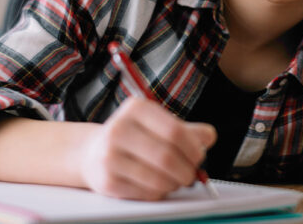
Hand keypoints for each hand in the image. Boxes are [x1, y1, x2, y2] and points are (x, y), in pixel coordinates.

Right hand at [78, 98, 215, 200]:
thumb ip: (187, 130)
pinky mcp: (107, 181)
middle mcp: (119, 128)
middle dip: (187, 170)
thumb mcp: (159, 125)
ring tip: (175, 180)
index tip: (199, 157)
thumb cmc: (135, 138)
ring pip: (158, 178)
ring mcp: (109, 156)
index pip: (175, 131)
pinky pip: (146, 193)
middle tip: (191, 175)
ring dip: (174, 184)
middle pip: (167, 156)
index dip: (194, 148)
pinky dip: (159, 193)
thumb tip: (209, 137)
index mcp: (137, 109)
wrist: (93, 153)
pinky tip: (157, 186)